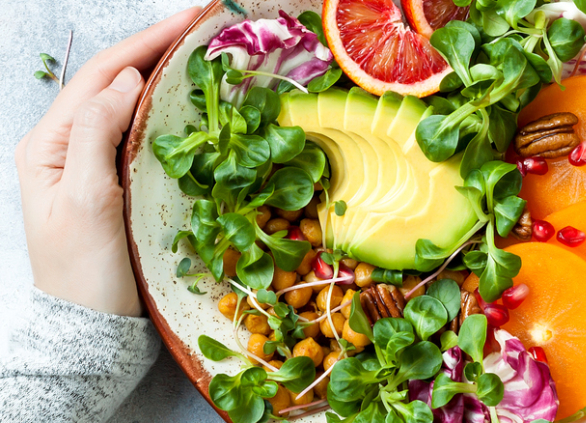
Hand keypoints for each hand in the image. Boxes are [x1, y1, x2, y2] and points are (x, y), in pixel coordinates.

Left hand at [16, 7, 200, 316]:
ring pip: (131, 105)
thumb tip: (125, 82)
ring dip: (166, 76)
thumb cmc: (85, 275)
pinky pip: (144, 133)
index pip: (100, 77)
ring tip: (204, 56)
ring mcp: (94, 164)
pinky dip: (170, 111)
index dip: (144, 44)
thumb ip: (96, 137)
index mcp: (49, 144)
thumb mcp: (86, 203)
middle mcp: (68, 146)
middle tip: (204, 31)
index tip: (187, 22)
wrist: (93, 329)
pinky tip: (194, 104)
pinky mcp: (119, 182)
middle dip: (157, 50)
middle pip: (115, 82)